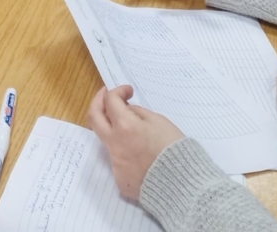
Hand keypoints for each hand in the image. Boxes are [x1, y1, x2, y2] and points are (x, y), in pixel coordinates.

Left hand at [88, 85, 183, 199]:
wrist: (183, 185)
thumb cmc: (174, 149)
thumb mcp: (159, 121)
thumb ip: (138, 113)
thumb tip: (126, 111)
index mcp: (125, 127)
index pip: (110, 100)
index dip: (118, 91)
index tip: (128, 92)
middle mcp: (114, 144)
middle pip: (93, 117)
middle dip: (98, 101)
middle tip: (107, 96)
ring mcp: (115, 164)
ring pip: (106, 141)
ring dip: (114, 130)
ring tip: (132, 130)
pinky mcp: (120, 180)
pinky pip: (119, 162)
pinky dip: (127, 154)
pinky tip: (142, 157)